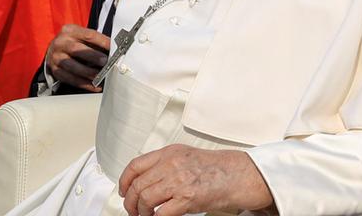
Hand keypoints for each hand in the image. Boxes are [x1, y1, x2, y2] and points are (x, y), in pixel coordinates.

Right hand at [45, 24, 109, 92]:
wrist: (54, 50)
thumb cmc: (73, 43)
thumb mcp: (81, 36)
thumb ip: (95, 42)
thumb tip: (113, 52)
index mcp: (69, 31)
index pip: (88, 35)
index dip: (102, 42)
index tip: (113, 48)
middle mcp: (61, 43)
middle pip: (77, 49)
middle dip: (93, 56)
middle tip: (105, 62)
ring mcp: (56, 57)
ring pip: (72, 66)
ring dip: (89, 72)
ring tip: (101, 76)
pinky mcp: (55, 71)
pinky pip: (71, 79)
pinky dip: (84, 84)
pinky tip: (94, 86)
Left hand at [119, 146, 272, 215]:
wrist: (238, 175)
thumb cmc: (217, 168)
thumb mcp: (186, 156)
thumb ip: (166, 164)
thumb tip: (147, 180)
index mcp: (169, 152)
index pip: (135, 165)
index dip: (124, 180)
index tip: (123, 190)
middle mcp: (171, 164)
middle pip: (137, 185)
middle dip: (130, 201)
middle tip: (132, 210)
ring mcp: (179, 181)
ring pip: (145, 198)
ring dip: (141, 212)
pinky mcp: (187, 198)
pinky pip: (161, 212)